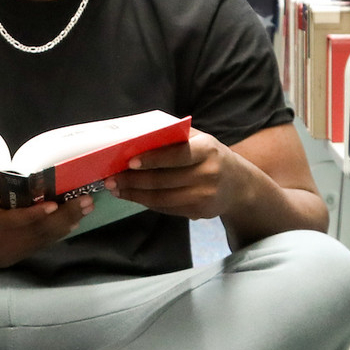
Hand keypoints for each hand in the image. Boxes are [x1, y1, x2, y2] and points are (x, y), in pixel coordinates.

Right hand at [0, 161, 92, 269]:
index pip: (11, 223)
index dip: (32, 215)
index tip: (52, 205)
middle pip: (35, 232)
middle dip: (63, 217)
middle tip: (85, 201)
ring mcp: (5, 253)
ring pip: (40, 241)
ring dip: (65, 225)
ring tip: (86, 209)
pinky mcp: (9, 257)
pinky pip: (36, 246)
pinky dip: (55, 235)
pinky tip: (71, 224)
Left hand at [105, 129, 250, 220]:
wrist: (238, 185)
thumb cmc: (210, 156)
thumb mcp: (200, 140)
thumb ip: (174, 136)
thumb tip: (137, 137)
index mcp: (207, 150)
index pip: (176, 155)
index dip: (152, 159)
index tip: (129, 162)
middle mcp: (208, 173)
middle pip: (164, 180)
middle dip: (133, 180)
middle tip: (111, 179)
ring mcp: (204, 195)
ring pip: (162, 198)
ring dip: (135, 195)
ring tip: (116, 189)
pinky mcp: (199, 212)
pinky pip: (167, 208)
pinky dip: (147, 203)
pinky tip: (133, 196)